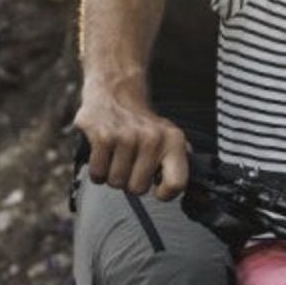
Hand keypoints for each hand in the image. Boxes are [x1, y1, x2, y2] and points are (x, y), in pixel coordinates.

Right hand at [74, 84, 190, 199]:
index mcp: (174, 141)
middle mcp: (153, 138)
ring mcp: (127, 137)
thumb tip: (188, 186)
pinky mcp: (103, 136)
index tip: (157, 190)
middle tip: (129, 164)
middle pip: (138, 189)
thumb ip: (179, 161)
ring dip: (112, 175)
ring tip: (116, 156)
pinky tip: (103, 154)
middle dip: (130, 182)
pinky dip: (97, 170)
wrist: (116, 90)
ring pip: (116, 182)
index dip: (165, 194)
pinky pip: (98, 174)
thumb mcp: (169, 136)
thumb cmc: (142, 122)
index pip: (177, 183)